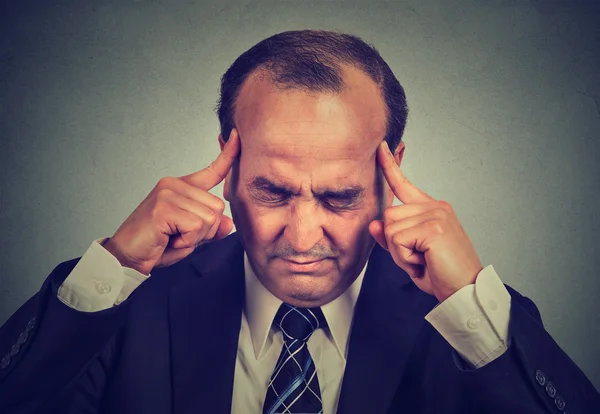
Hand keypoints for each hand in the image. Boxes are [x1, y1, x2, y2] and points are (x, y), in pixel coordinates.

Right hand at [103, 128, 240, 274]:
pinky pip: (196, 226)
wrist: (126, 258)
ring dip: (196, 237)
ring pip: (210, 218)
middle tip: (181, 236)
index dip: (227, 155)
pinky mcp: (163, 207)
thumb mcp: (190, 237)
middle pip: (218, 206)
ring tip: (173, 238)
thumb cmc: (156, 246)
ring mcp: (167, 193)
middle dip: (207, 230)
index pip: (211, 170)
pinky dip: (187, 240)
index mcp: (181, 187)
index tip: (236, 136)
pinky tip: (169, 239)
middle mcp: (174, 185)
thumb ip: (210, 229)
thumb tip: (228, 223)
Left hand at [368, 141, 482, 301]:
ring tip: (422, 260)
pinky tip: (423, 262)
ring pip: (389, 227)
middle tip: (417, 258)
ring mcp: (436, 214)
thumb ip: (391, 237)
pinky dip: (404, 257)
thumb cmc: (441, 273)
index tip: (380, 147)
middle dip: (394, 242)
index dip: (390, 166)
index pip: (404, 184)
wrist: (465, 291)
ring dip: (399, 252)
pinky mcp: (433, 227)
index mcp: (432, 209)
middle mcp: (435, 207)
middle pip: (388, 215)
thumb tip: (373, 224)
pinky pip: (397, 240)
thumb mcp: (410, 254)